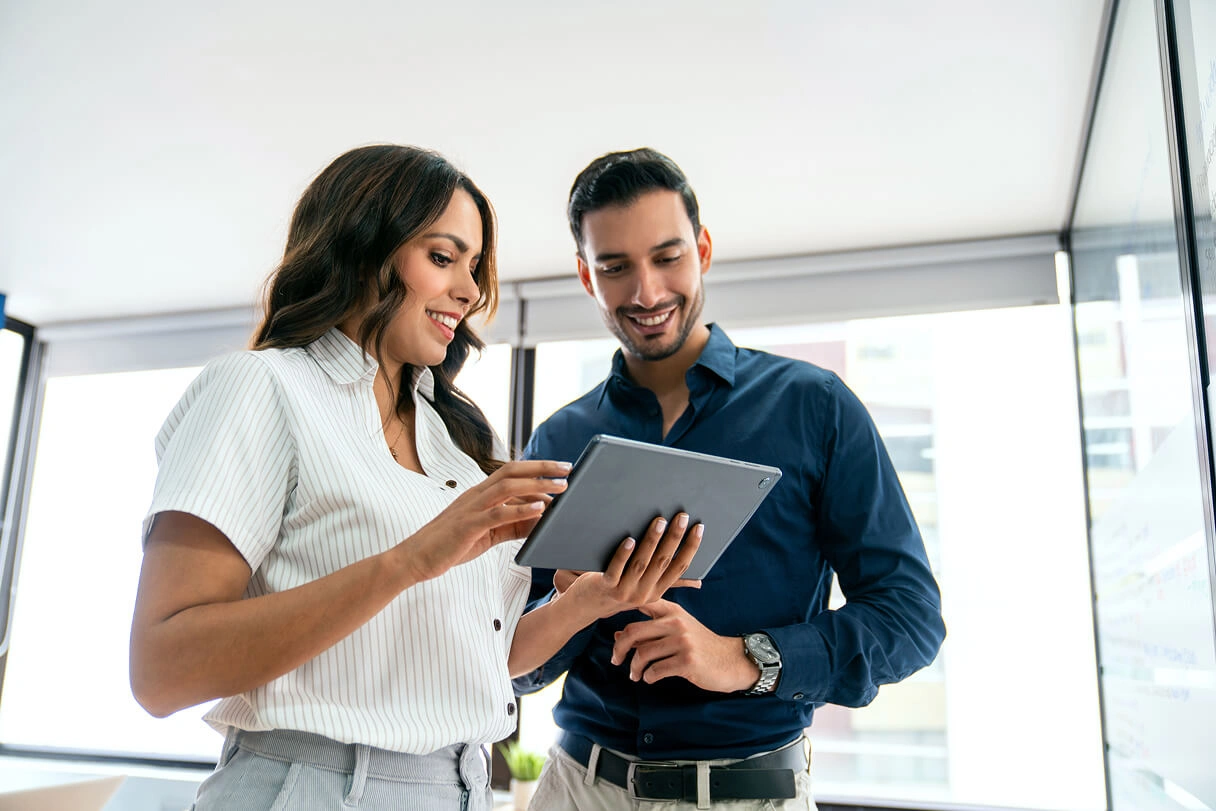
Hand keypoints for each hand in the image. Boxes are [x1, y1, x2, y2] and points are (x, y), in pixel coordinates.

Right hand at [400, 460, 569, 581]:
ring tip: (560, 487)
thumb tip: (541, 520)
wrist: (415, 558)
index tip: (560, 467)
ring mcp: (471, 508)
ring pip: (507, 488)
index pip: (511, 472)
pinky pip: (497, 513)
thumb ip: (512, 526)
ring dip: (536, 486)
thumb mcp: (487, 534)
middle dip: (541, 468)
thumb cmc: (451, 545)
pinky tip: (539, 509)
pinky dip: (520, 510)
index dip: (536, 468)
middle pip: (512, 472)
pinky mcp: (468, 526)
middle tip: (567, 469)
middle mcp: (476, 495)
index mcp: (479, 494)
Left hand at [555, 514, 703, 621]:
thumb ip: (664, 579)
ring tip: (659, 521)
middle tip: (681, 516)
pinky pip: (616, 569)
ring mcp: (624, 591)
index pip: (679, 568)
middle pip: (662, 562)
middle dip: (674, 537)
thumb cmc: (617, 590)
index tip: (699, 527)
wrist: (585, 606)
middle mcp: (643, 594)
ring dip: (652, 541)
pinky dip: (623, 554)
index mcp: (657, 591)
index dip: (690, 547)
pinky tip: (629, 539)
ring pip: (641, 564)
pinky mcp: (605, 587)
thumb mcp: (644, 588)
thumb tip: (697, 581)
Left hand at [611, 599, 760, 692]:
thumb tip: (616, 636)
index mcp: (672, 611)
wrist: (731, 660)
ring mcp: (682, 641)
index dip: (621, 611)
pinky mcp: (687, 661)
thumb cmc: (700, 646)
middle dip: (619, 648)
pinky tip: (650, 678)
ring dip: (634, 668)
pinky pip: (656, 670)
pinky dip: (648, 676)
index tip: (615, 629)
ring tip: (635, 675)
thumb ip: (649, 631)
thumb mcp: (676, 631)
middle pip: (633, 631)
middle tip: (616, 659)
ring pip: (643, 653)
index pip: (640, 604)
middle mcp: (676, 622)